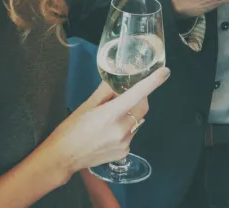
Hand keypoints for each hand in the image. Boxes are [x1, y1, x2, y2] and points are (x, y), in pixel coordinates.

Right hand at [46, 69, 169, 173]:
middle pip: (142, 108)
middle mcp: (122, 129)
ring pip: (137, 121)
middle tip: (125, 95)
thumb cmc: (71, 129)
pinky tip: (108, 133)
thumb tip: (117, 80)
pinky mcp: (124, 152)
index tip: (164, 72)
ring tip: (110, 118)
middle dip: (139, 98)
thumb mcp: (87, 106)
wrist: (63, 157)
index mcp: (111, 114)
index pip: (137, 94)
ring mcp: (125, 143)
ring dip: (130, 114)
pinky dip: (125, 129)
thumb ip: (105, 92)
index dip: (153, 82)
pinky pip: (131, 134)